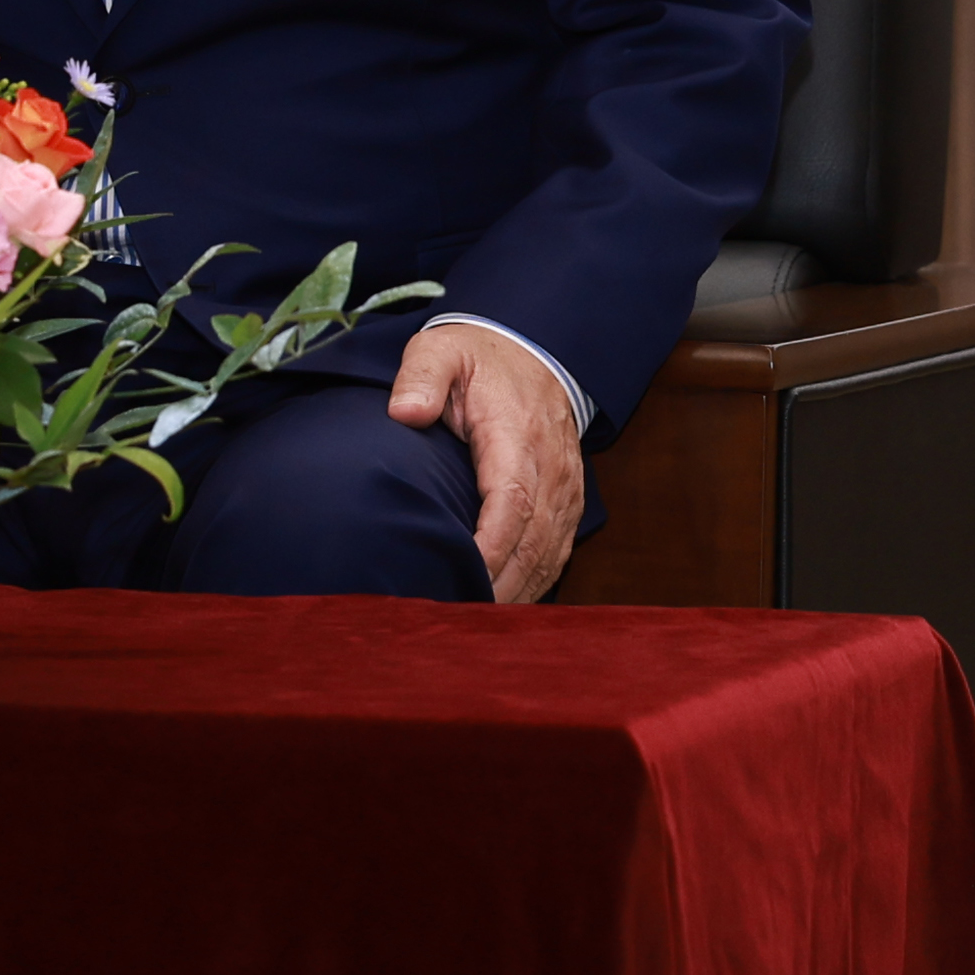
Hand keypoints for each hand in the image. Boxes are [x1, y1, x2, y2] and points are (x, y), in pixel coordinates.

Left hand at [385, 324, 584, 602]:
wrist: (534, 349)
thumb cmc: (478, 358)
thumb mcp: (440, 350)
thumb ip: (420, 376)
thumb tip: (405, 412)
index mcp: (516, 434)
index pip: (511, 501)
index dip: (491, 546)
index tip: (465, 576)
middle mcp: (550, 467)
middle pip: (532, 540)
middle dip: (501, 584)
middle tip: (459, 621)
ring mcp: (565, 486)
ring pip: (549, 552)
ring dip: (519, 591)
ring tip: (478, 626)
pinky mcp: (569, 500)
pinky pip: (558, 549)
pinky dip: (537, 582)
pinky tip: (507, 606)